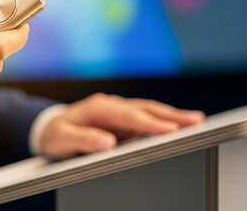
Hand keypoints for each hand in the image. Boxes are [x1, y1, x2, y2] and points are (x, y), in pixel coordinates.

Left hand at [40, 93, 204, 158]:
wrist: (48, 128)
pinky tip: (179, 126)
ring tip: (196, 121)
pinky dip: (163, 120)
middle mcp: (112, 104)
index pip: (130, 115)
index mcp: (99, 107)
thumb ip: (83, 140)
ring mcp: (118, 110)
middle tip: (197, 121)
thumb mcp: (62, 140)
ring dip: (172, 115)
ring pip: (149, 110)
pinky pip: (146, 118)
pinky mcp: (122, 118)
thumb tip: (107, 142)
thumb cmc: (55, 134)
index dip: (151, 123)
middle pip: (145, 108)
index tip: (171, 129)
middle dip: (172, 115)